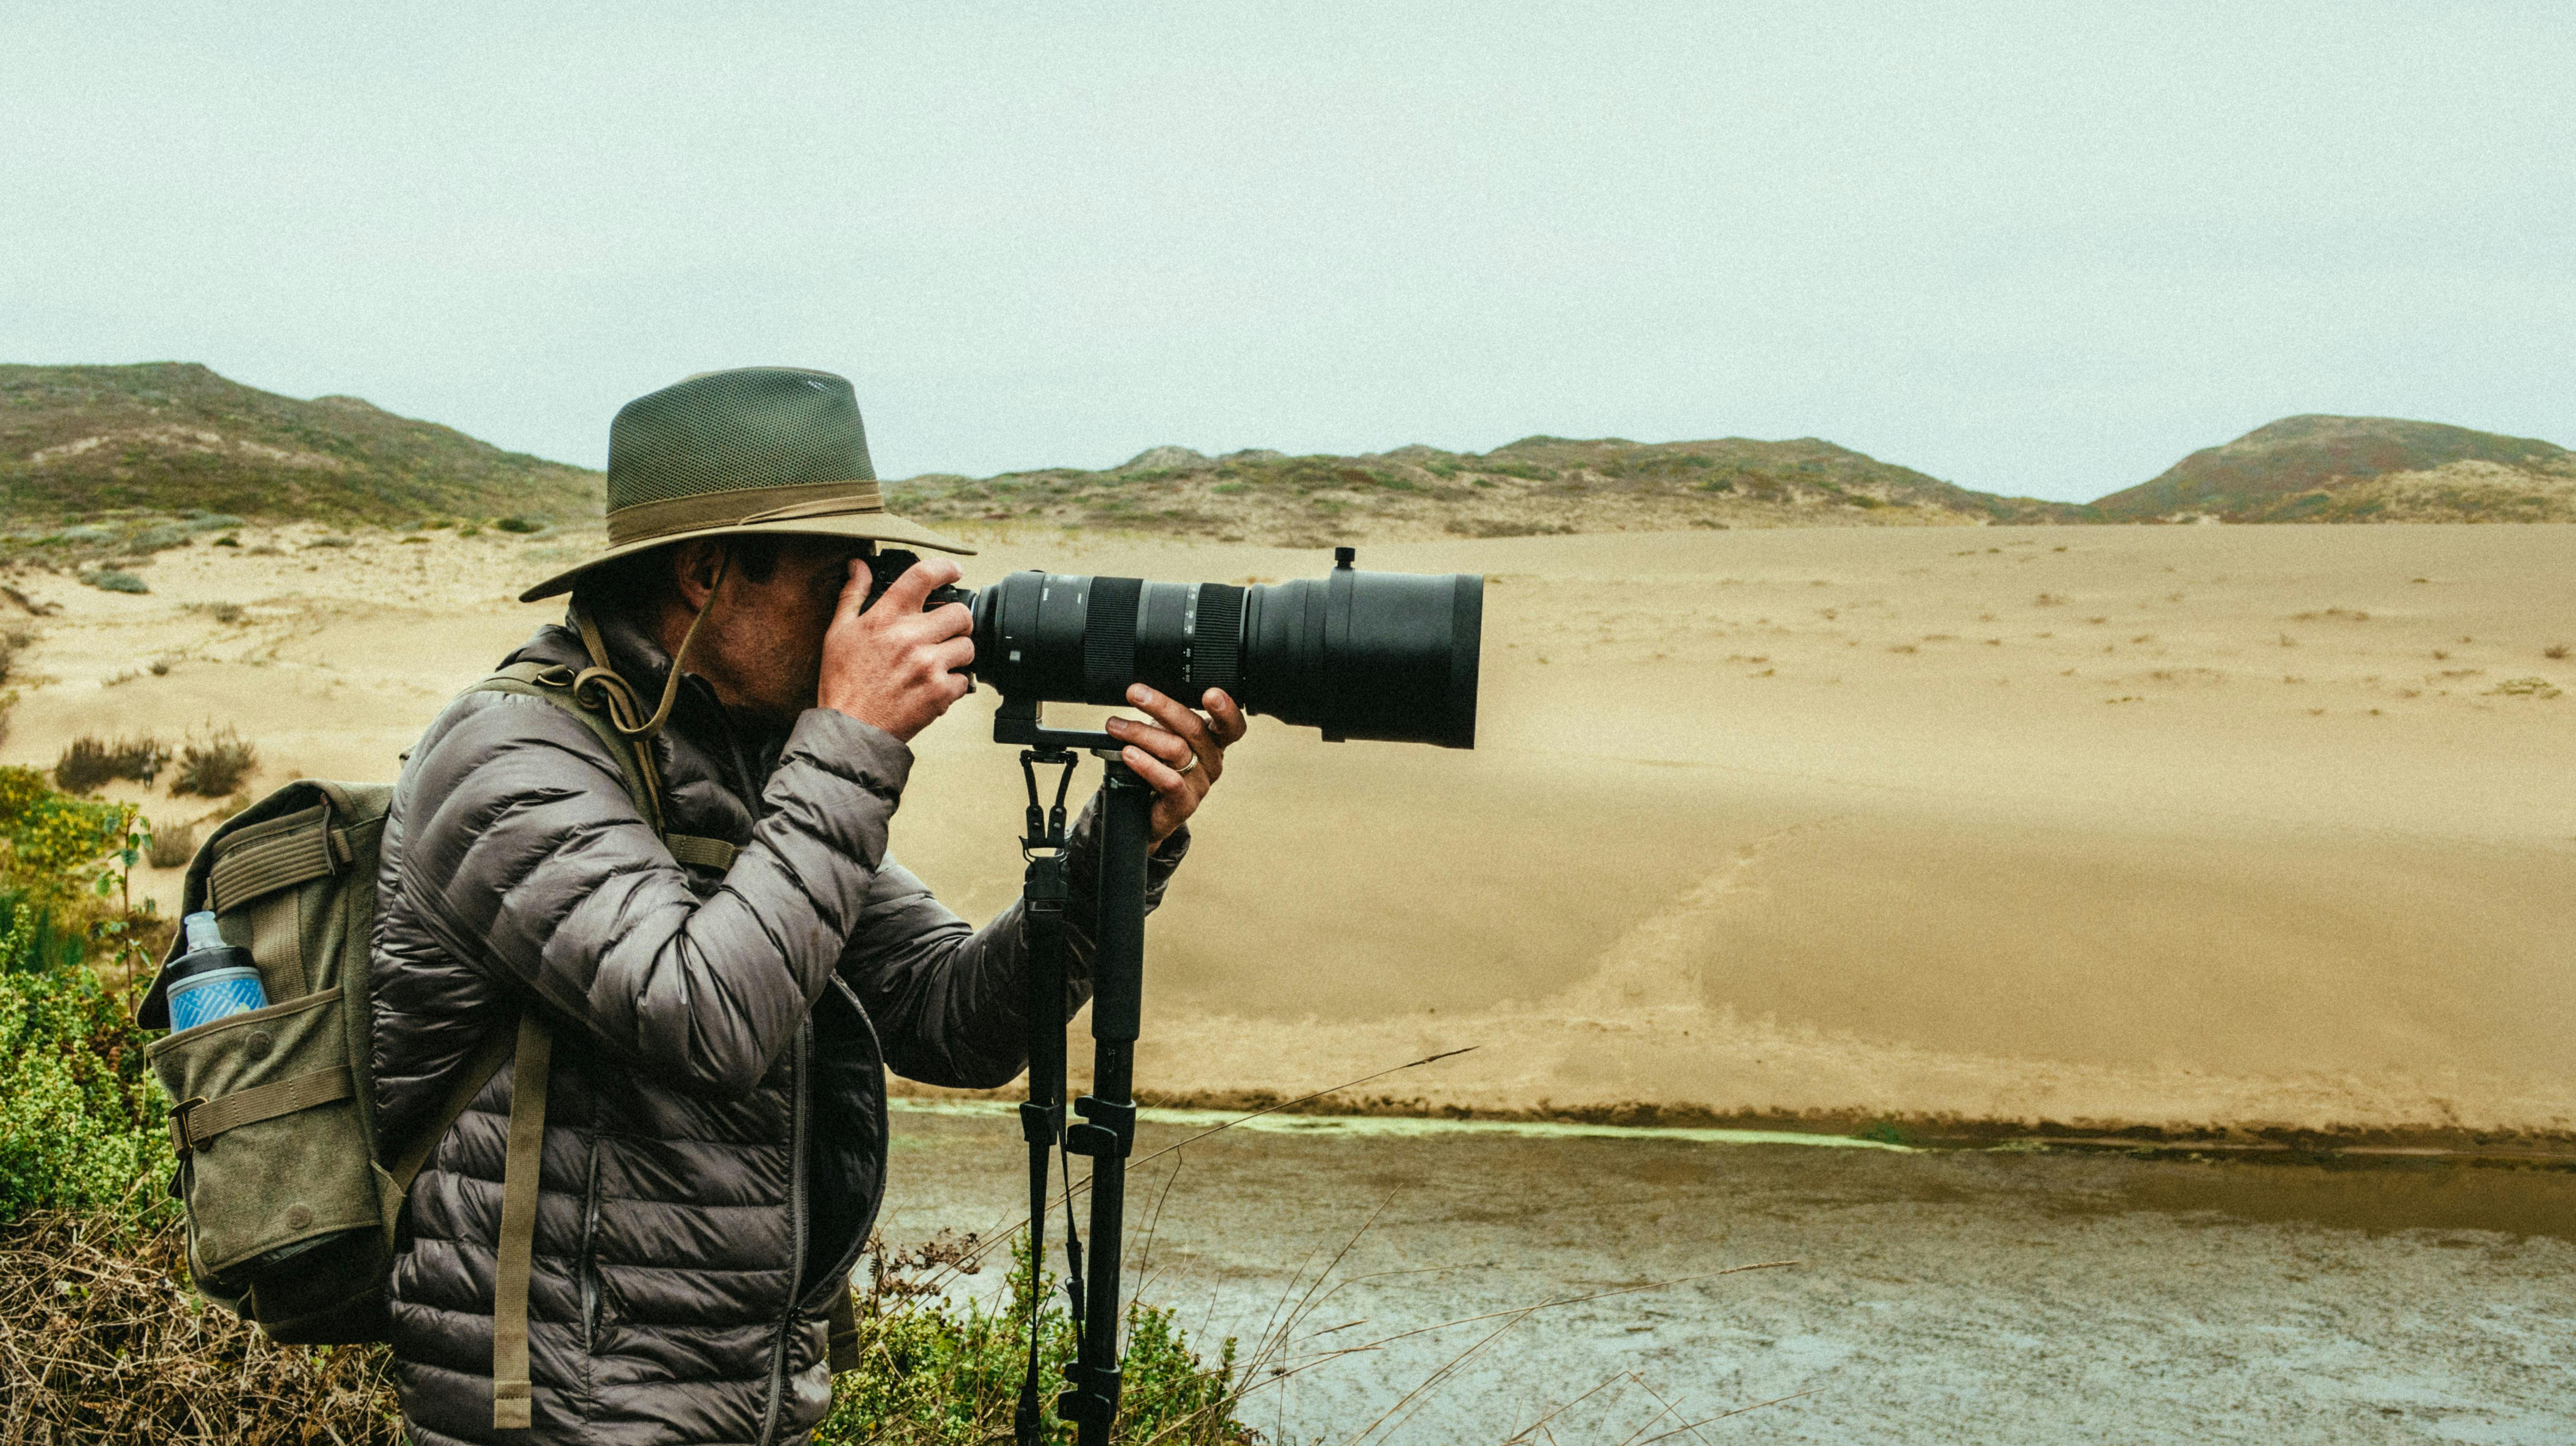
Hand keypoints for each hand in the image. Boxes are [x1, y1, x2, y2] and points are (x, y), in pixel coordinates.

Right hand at [820, 556, 973, 742]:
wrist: (850, 730)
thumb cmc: (843, 682)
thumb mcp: (839, 632)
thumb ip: (853, 595)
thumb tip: (859, 566)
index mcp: (886, 618)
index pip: (923, 576)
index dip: (945, 568)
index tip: (954, 572)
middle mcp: (910, 637)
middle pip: (960, 613)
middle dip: (957, 621)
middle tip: (946, 632)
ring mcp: (928, 665)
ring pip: (967, 646)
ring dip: (956, 654)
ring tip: (936, 664)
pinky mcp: (939, 692)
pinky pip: (964, 680)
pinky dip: (953, 685)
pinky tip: (932, 688)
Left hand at [1104, 684, 1248, 844]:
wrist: (1150, 811)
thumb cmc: (1161, 766)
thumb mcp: (1166, 736)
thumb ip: (1164, 718)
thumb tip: (1141, 692)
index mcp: (1214, 740)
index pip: (1231, 725)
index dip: (1226, 710)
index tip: (1210, 694)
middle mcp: (1212, 761)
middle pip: (1194, 728)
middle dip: (1162, 706)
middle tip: (1135, 693)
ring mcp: (1201, 784)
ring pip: (1176, 750)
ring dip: (1141, 733)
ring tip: (1115, 726)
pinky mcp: (1184, 803)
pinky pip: (1169, 781)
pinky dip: (1146, 764)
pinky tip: (1128, 754)